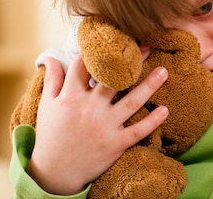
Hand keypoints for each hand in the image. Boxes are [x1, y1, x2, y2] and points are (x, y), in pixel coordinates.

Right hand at [27, 55, 168, 194]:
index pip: (86, 67)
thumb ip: (52, 80)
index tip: (116, 39)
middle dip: (131, 62)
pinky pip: (137, 131)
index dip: (100, 51)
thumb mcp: (47, 106)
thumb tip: (52, 57)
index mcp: (70, 97)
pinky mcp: (115, 144)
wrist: (54, 173)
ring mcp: (103, 126)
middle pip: (113, 80)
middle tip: (148, 47)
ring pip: (131, 102)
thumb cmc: (52, 135)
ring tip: (164, 71)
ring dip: (149, 86)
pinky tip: (166, 109)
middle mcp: (89, 108)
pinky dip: (153, 121)